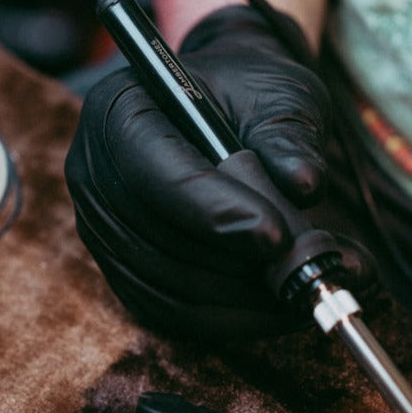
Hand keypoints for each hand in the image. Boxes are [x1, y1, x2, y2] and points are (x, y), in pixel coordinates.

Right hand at [65, 4, 370, 337]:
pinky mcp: (125, 272)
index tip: (277, 236)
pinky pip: (173, 315)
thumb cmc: (251, 91)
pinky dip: (231, 320)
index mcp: (119, 110)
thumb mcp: (279, 94)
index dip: (215, 213)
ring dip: (246, 302)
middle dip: (242, 268)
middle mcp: (95, 174)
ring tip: (313, 289)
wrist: (230, 108)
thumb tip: (305, 186)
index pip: (157, 175)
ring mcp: (104, 230)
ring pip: (170, 290)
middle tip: (316, 272)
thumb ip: (289, 137)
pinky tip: (282, 306)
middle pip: (162, 243)